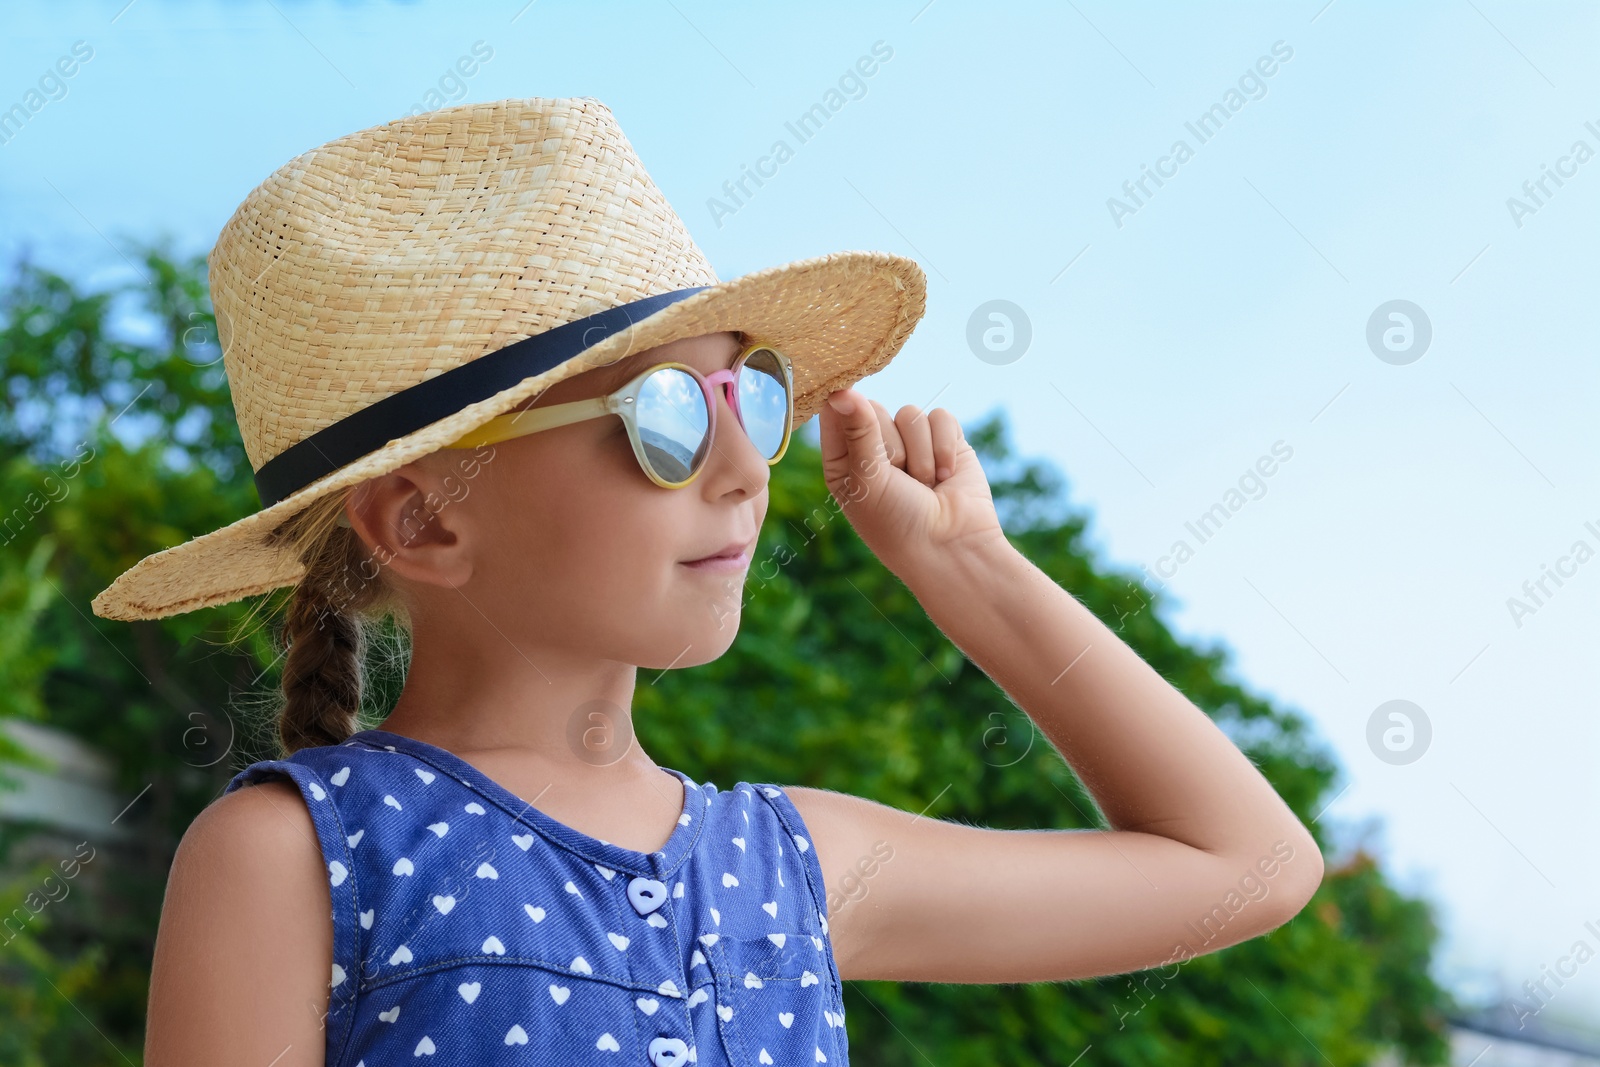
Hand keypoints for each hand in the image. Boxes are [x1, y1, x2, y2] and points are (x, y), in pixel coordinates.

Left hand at [817, 386, 1005, 579]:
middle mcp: (875, 450)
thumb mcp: (868, 479)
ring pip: (910, 414)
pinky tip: (946, 476)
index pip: (835, 415)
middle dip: (890, 445)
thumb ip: (858, 431)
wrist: (951, 547)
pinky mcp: (945, 441)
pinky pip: (941, 418)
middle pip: (875, 409)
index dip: (842, 407)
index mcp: (844, 461)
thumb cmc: (897, 524)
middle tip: (898, 478)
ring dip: (920, 454)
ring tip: (925, 485)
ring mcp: (912, 444)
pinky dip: (944, 448)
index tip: (845, 403)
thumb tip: (841, 391)